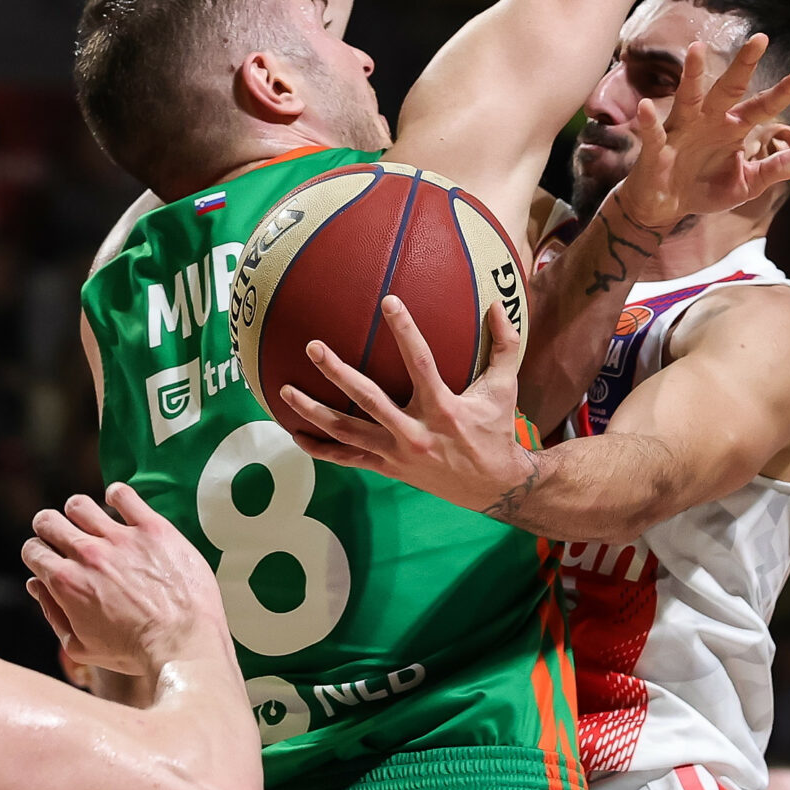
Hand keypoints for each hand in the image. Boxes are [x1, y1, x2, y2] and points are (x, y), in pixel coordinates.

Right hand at [23, 485, 231, 674]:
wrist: (184, 643)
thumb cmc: (134, 652)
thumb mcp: (81, 647)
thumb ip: (53, 614)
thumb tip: (36, 586)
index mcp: (66, 583)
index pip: (33, 549)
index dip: (38, 555)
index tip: (51, 560)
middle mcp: (88, 554)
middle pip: (48, 520)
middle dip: (50, 528)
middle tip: (64, 538)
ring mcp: (120, 538)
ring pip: (80, 504)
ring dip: (79, 512)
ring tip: (92, 524)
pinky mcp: (152, 528)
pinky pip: (123, 494)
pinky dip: (116, 495)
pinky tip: (119, 505)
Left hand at [277, 299, 539, 518]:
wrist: (491, 487)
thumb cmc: (495, 431)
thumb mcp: (504, 389)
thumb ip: (505, 346)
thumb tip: (497, 305)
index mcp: (443, 408)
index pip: (420, 363)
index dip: (405, 331)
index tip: (387, 302)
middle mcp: (415, 432)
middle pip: (368, 399)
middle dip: (337, 373)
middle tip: (313, 347)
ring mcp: (397, 453)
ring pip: (347, 432)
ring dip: (313, 411)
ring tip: (284, 391)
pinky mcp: (388, 468)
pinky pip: (347, 459)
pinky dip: (320, 449)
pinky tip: (295, 434)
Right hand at [618, 33, 789, 230]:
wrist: (664, 207)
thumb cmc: (706, 188)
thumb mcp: (748, 183)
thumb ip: (778, 167)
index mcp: (733, 128)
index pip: (763, 106)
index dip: (784, 92)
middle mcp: (709, 121)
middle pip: (728, 88)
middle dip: (743, 65)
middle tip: (761, 39)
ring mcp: (682, 131)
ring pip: (688, 97)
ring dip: (691, 75)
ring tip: (696, 48)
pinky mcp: (656, 149)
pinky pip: (653, 133)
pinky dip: (648, 121)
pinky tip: (644, 107)